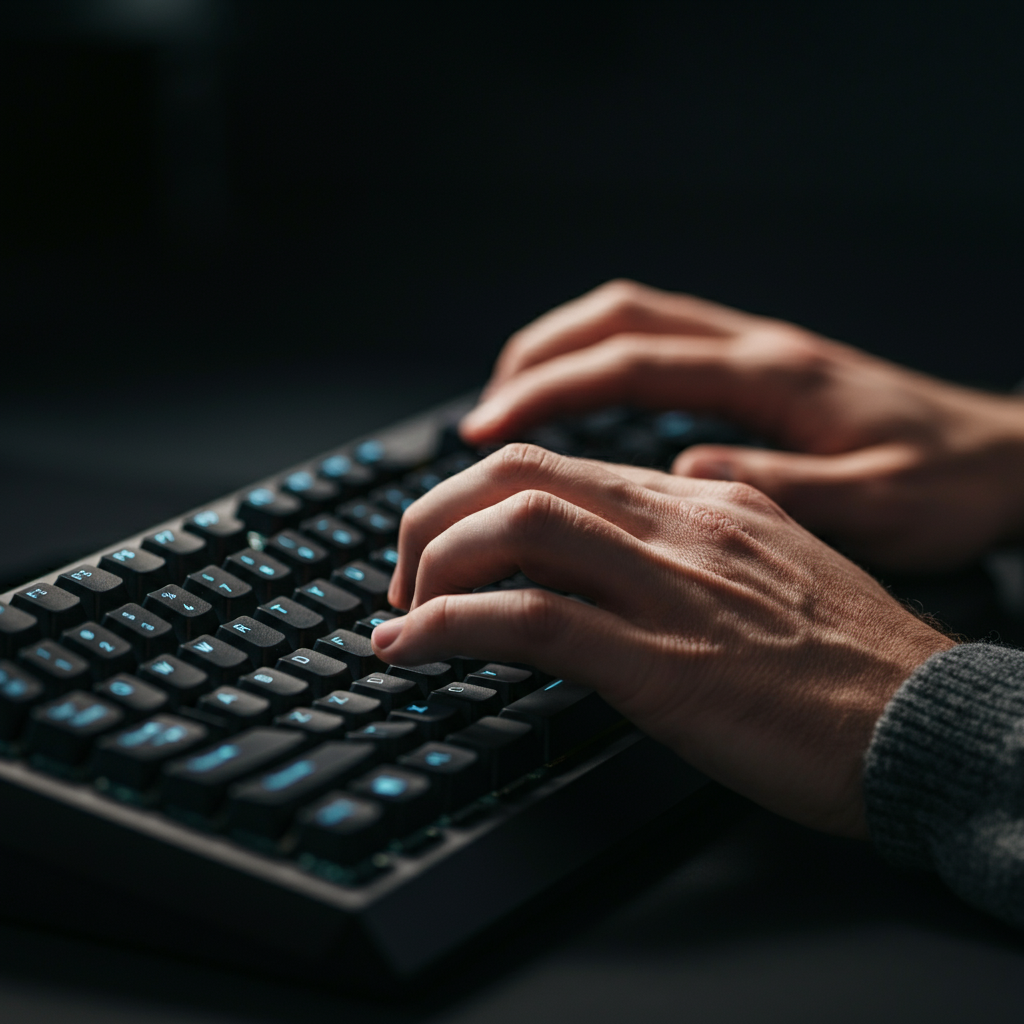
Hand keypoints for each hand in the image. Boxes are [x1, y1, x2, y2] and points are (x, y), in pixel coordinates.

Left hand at [373, 445, 953, 836]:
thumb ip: (683, 554)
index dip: (475, 496)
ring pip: (514, 528)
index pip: (557, 467)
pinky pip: (531, 620)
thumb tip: (601, 563)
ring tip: (399, 613)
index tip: (444, 542)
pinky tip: (412, 648)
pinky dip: (451, 625)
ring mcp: (669, 589)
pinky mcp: (663, 665)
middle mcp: (679, 525)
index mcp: (701, 502)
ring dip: (429, 564)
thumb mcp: (763, 575)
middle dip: (433, 515)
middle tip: (402, 573)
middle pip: (518, 475)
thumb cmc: (849, 664)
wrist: (925, 725)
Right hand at [459, 279, 1023, 570]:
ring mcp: (755, 352)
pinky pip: (659, 346)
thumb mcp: (880, 507)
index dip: (548, 389)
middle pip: (616, 319)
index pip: (633, 363)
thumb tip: (685, 478)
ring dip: (562, 354)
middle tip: (478, 419)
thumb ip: (783, 490)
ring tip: (507, 409)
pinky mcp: (759, 371)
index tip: (485, 424)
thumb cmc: (949, 485)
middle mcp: (756, 350)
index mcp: (773, 379)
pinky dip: (602, 367)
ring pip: (633, 322)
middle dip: (535, 360)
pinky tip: (586, 412)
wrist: (1008, 459)